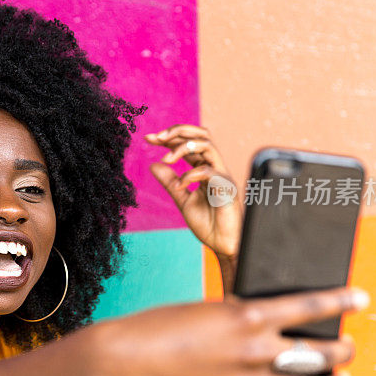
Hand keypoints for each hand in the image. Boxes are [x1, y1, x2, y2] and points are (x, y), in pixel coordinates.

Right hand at [99, 287, 367, 375]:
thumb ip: (243, 315)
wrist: (127, 359)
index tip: (360, 298)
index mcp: (248, 316)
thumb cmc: (163, 325)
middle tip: (349, 344)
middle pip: (321, 353)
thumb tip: (269, 322)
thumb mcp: (209, 308)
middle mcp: (255, 350)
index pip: (311, 306)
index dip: (341, 301)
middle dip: (344, 348)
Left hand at [145, 125, 241, 257]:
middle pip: (202, 135)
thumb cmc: (209, 224)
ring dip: (183, 148)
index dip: (169, 138)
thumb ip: (170, 182)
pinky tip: (179, 186)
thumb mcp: (182, 199)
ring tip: (166, 159)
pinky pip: (208, 172)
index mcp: (205, 169)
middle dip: (178, 131)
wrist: (224, 244)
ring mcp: (222, 176)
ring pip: (207, 146)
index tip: (148, 138)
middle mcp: (215, 168)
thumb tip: (153, 164)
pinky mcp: (226, 188)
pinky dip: (190, 175)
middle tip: (157, 137)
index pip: (188, 144)